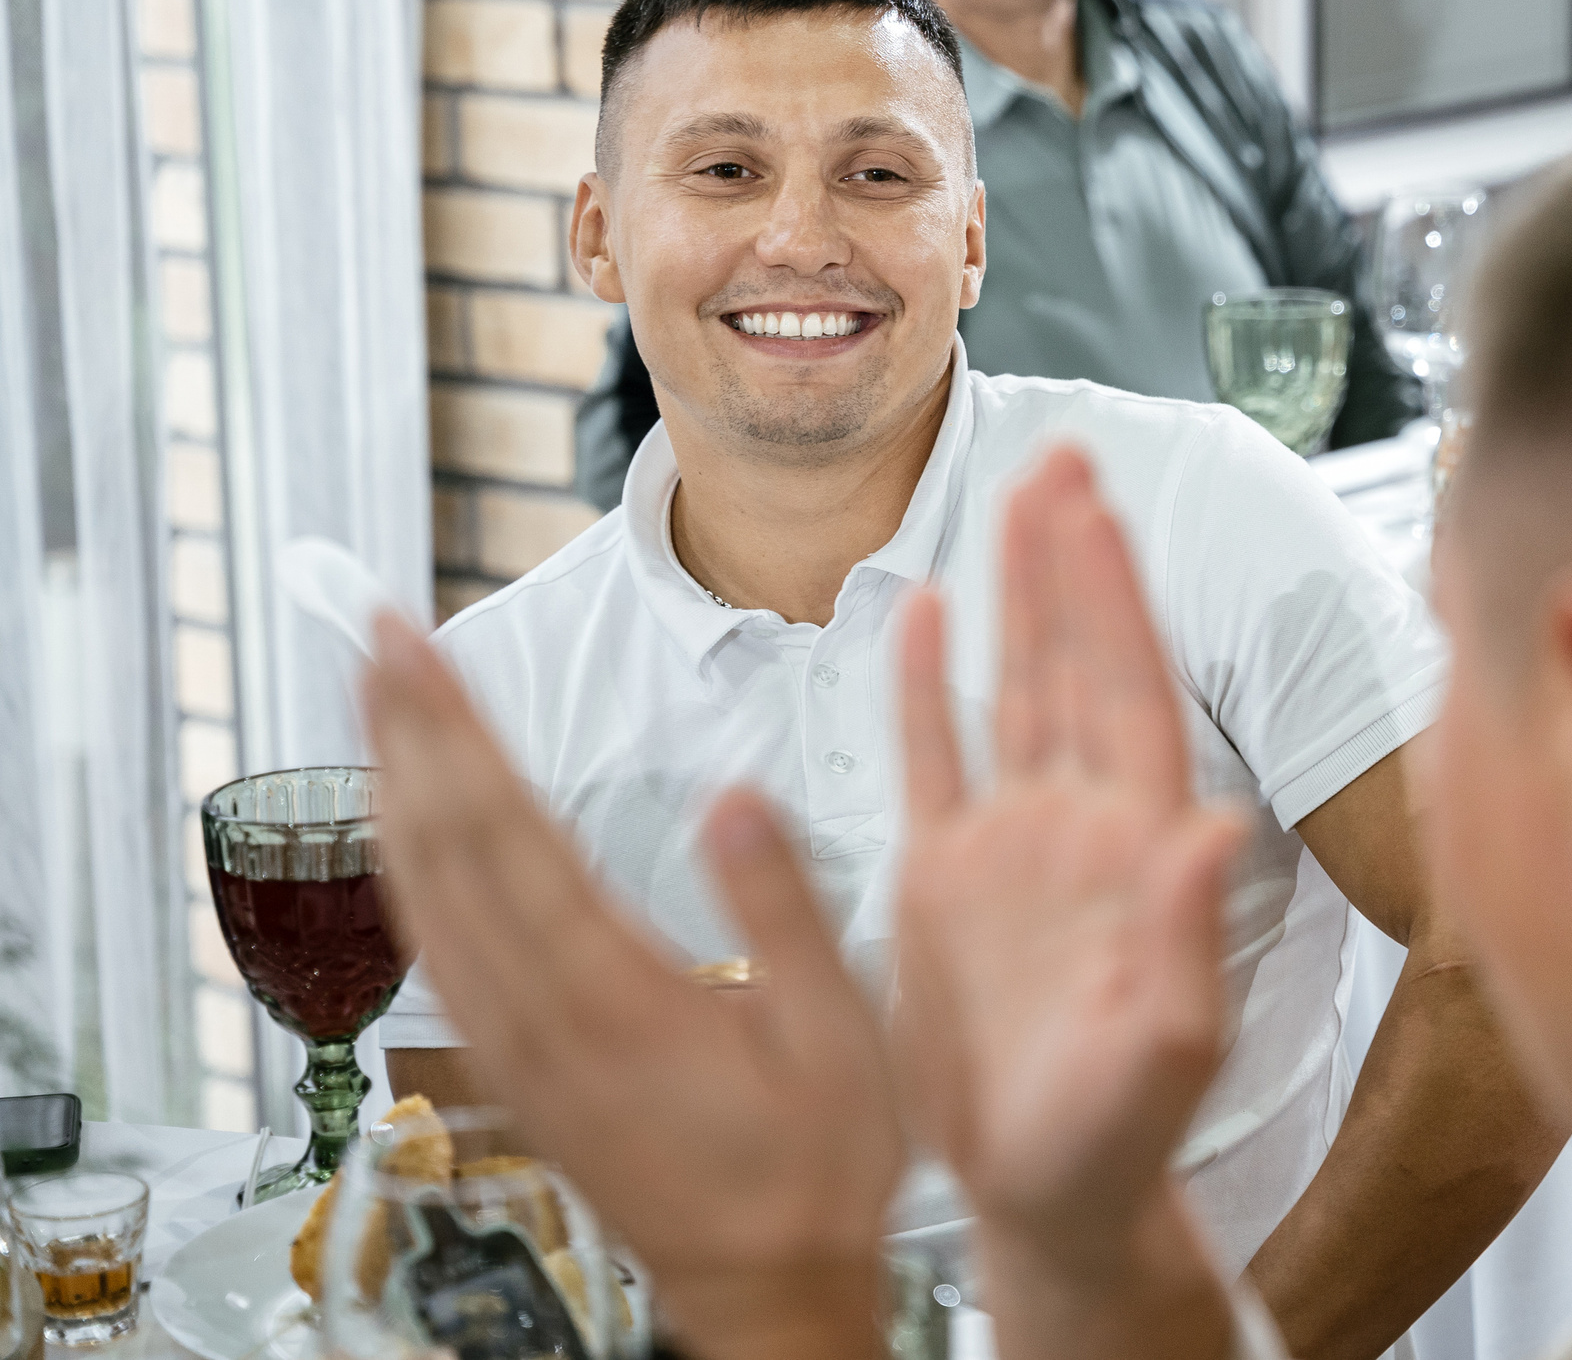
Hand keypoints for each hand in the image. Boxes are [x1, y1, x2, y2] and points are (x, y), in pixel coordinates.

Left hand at [361, 617, 900, 1359]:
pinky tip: (402, 833)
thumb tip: (733, 799)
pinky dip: (404, 871)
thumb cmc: (812, 1172)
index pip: (507, 832)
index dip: (454, 730)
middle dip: (404, 729)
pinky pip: (433, 952)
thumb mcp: (840, 1036)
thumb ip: (783, 913)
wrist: (767, 1293)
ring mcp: (515, 1050)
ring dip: (391, 789)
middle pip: (444, 847)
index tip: (415, 646)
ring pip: (422, 898)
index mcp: (615, 998)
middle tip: (373, 635)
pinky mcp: (512, 1071)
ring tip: (376, 705)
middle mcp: (541, 1020)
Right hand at [893, 447, 1240, 1359]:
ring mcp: (1012, 844)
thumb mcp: (1168, 1048)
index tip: (1098, 508)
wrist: (1047, 1196)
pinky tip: (922, 613)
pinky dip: (924, 686)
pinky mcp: (944, 880)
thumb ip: (1188, 936)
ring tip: (1013, 495)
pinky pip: (932, 759)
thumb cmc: (1122, 1137)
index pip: (1130, 691)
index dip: (1115, 597)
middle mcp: (1079, 823)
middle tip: (1061, 456)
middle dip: (1070, 558)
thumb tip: (1221, 826)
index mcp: (1137, 846)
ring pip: (1014, 686)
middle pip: (1077, 660)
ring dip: (1015, 592)